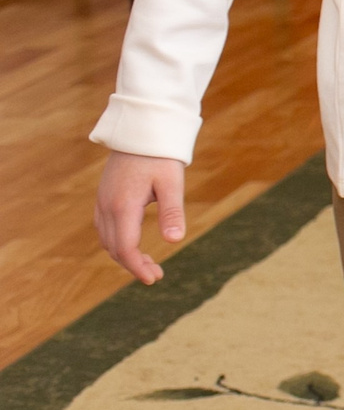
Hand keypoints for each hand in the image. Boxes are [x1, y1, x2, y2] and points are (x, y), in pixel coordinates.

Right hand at [95, 152, 186, 284]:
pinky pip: (105, 228)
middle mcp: (107, 206)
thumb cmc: (160, 156)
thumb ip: (172, 211)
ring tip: (148, 263)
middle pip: (114, 248)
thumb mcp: (171, 182)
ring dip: (124, 255)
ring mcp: (102, 201)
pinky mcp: (103, 197)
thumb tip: (175, 240)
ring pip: (107, 239)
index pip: (125, 248)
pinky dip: (117, 242)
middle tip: (156, 274)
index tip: (154, 279)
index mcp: (123, 206)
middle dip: (133, 264)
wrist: (140, 130)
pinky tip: (133, 244)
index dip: (138, 267)